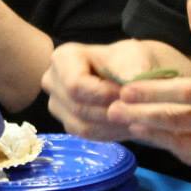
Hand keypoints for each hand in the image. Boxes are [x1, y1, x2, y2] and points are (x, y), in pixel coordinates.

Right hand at [43, 37, 190, 142]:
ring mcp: (58, 104)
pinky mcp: (69, 122)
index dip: (103, 94)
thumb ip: (132, 68)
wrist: (135, 75)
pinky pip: (87, 135)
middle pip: (78, 107)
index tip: (129, 94)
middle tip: (137, 110)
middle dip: (110, 111)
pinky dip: (110, 133)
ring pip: (82, 125)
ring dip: (112, 126)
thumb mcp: (136, 55)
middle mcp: (53, 81)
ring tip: (136, 118)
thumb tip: (127, 86)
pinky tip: (127, 125)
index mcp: (63, 58)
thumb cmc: (133, 60)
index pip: (75, 84)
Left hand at [110, 0, 190, 171]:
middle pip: (175, 120)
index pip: (185, 91)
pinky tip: (157, 138)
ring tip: (128, 125)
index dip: (152, 92)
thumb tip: (190, 3)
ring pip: (180, 143)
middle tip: (113, 109)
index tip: (125, 90)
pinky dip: (173, 148)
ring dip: (151, 134)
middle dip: (139, 115)